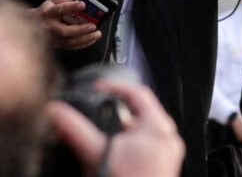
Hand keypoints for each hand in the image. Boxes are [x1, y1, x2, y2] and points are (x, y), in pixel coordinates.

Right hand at [29, 0, 100, 49]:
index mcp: (48, 13)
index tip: (83, 4)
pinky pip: (71, 46)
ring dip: (85, 39)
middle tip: (93, 26)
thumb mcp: (51, 1)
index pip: (59, 9)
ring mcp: (53, 37)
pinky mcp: (57, 44)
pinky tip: (92, 39)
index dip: (71, 7)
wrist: (31, 25)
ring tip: (97, 34)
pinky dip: (83, 44)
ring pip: (69, 42)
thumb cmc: (45, 12)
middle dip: (81, 29)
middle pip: (65, 31)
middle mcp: (49, 27)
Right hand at [47, 80, 184, 176]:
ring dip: (121, 131)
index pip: (139, 93)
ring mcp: (169, 153)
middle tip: (97, 114)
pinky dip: (128, 146)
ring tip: (103, 137)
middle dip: (116, 113)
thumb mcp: (96, 152)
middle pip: (140, 113)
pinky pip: (146, 147)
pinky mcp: (165, 167)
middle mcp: (169, 137)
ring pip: (142, 131)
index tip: (97, 88)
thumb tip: (58, 112)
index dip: (115, 86)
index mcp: (159, 127)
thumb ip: (76, 129)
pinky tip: (113, 154)